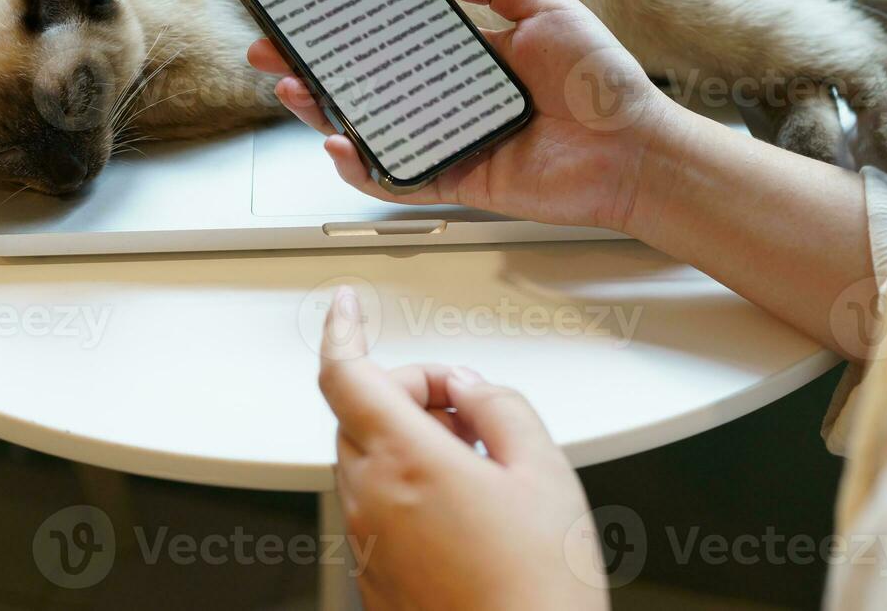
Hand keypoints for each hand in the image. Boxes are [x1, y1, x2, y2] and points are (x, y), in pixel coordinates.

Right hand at [247, 0, 686, 231]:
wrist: (635, 149)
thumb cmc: (603, 82)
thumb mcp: (547, 5)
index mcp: (469, 59)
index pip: (394, 41)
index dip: (350, 29)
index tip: (312, 12)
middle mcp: (453, 101)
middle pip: (368, 86)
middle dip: (315, 70)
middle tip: (275, 53)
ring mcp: (451, 142)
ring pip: (372, 130)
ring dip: (325, 113)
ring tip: (294, 90)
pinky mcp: (458, 182)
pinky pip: (399, 177)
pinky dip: (364, 168)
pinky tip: (338, 144)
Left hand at [319, 286, 608, 610]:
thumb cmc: (539, 590)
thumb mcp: (546, 471)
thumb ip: (500, 405)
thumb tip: (469, 385)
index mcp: (405, 461)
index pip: (344, 374)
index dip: (341, 329)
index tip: (347, 305)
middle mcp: (371, 499)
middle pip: (358, 412)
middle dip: (405, 391)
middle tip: (465, 407)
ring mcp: (368, 540)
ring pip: (366, 457)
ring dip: (406, 437)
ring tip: (478, 465)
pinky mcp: (375, 573)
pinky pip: (375, 504)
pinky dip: (406, 483)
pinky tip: (465, 506)